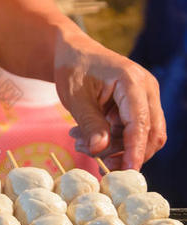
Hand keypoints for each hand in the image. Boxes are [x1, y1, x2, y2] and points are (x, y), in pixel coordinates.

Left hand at [54, 30, 165, 170]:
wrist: (73, 53)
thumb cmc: (73, 70)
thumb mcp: (75, 98)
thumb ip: (89, 123)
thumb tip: (99, 150)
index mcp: (131, 81)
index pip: (140, 123)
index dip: (135, 150)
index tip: (127, 171)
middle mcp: (146, 88)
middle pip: (151, 133)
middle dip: (126, 153)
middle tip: (96, 162)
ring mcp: (146, 97)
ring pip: (143, 135)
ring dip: (115, 147)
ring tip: (80, 143)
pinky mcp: (138, 105)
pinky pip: (133, 131)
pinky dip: (113, 140)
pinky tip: (86, 139)